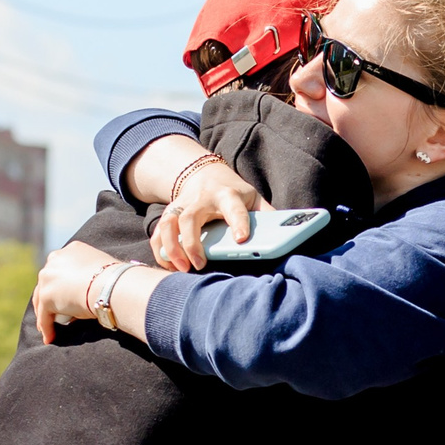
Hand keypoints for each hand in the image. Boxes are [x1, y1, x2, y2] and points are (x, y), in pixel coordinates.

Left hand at [32, 240, 118, 345]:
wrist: (112, 285)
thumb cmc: (116, 280)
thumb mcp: (102, 268)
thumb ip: (93, 275)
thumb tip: (94, 289)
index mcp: (70, 250)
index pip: (61, 269)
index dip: (62, 283)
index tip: (64, 294)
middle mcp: (55, 260)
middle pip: (47, 282)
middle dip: (50, 297)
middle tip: (54, 312)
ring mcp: (48, 278)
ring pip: (41, 298)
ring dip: (45, 313)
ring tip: (49, 327)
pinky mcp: (46, 296)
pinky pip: (44, 316)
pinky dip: (46, 328)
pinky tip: (50, 338)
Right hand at [152, 156, 267, 270]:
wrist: (206, 175)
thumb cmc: (234, 193)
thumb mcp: (254, 198)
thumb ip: (267, 216)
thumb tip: (286, 237)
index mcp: (228, 195)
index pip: (233, 207)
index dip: (238, 222)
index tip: (241, 239)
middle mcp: (201, 199)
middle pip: (190, 217)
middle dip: (192, 243)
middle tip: (200, 265)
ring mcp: (182, 205)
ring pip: (168, 224)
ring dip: (171, 248)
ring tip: (181, 269)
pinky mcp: (170, 214)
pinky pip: (158, 232)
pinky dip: (160, 250)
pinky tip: (169, 266)